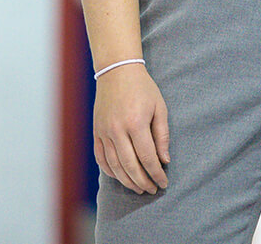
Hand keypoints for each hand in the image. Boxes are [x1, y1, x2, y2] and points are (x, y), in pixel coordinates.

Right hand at [93, 62, 170, 193]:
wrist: (117, 71)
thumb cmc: (142, 87)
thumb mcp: (159, 107)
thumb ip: (162, 135)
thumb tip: (164, 160)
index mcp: (136, 123)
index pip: (148, 157)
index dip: (156, 173)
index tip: (163, 182)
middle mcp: (117, 130)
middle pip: (130, 166)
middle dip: (143, 182)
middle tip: (152, 189)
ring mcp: (104, 132)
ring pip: (114, 166)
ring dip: (127, 181)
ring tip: (138, 187)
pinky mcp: (96, 132)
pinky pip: (101, 158)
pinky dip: (110, 171)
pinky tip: (120, 176)